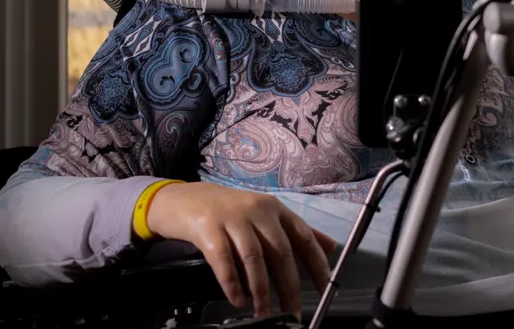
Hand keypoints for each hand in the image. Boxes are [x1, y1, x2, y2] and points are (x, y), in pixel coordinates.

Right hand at [147, 182, 337, 318]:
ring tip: (263, 314)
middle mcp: (257, 211)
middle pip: (280, 252)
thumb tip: (331, 247)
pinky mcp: (208, 228)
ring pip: (254, 258)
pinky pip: (223, 260)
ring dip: (261, 290)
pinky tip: (237, 300)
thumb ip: (295, 231)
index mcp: (274, 209)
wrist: (181, 200)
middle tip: (292, 312)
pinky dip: (232, 283)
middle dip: (288, 286)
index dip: (316, 262)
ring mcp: (232, 218)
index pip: (303, 236)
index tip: (325, 288)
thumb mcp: (263, 215)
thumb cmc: (226, 211)